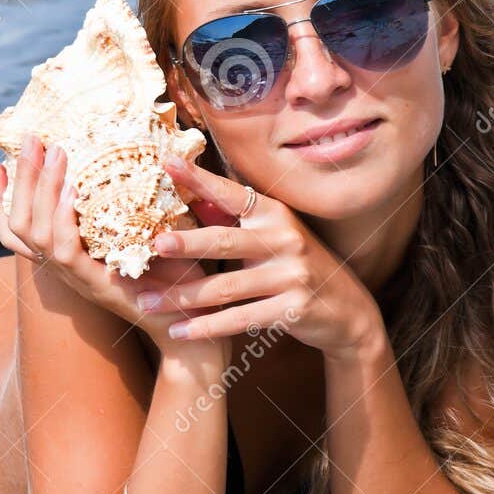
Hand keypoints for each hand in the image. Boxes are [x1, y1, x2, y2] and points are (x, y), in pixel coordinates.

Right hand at [0, 133, 225, 362]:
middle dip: (21, 178)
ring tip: (57, 155)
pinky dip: (64, 219)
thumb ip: (126, 199)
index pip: (13, 228)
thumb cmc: (171, 271)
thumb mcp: (142, 227)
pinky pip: (66, 251)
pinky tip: (73, 191)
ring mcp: (75, 278)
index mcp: (64, 255)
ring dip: (42, 189)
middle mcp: (61, 267)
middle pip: (18, 223)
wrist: (192, 321)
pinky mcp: (95, 285)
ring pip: (36, 233)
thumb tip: (132, 151)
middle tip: (32, 141)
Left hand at [138, 155, 381, 356]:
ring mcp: (291, 275)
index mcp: (275, 215)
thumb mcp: (273, 237)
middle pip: (225, 242)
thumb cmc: (298, 268)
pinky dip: (206, 327)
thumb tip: (192, 198)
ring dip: (182, 297)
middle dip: (187, 243)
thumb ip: (236, 222)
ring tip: (146, 302)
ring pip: (226, 288)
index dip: (199, 179)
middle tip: (153, 244)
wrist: (347, 310)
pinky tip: (178, 332)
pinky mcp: (292, 309)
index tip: (166, 162)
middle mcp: (284, 240)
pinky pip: (240, 319)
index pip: (232, 193)